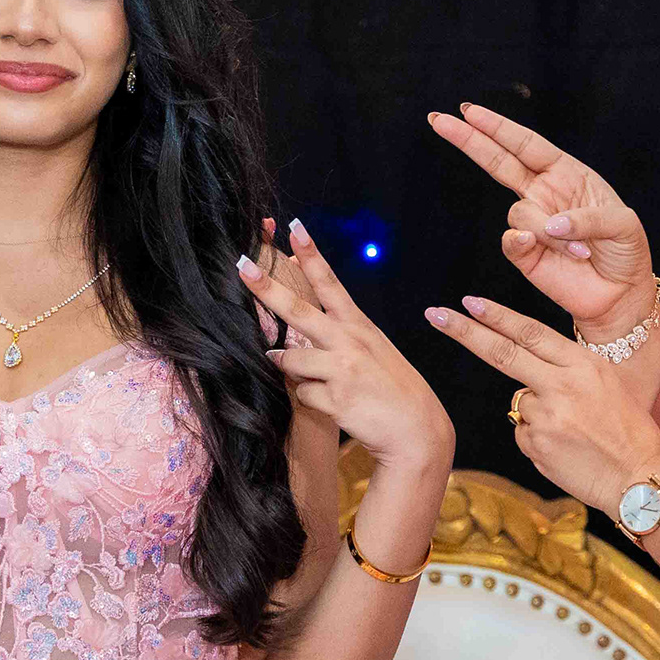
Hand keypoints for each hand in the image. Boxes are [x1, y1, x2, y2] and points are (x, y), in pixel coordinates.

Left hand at [241, 220, 450, 478]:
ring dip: (295, 371)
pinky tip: (338, 407)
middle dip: (266, 288)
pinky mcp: (336, 397)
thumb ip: (336, 341)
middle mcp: (349, 341)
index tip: (294, 227)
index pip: (330, 283)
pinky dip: (313, 401)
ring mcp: (342, 368)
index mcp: (359, 326)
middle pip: (297, 309)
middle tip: (241, 266)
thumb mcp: (372, 354)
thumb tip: (292, 342)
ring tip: (327, 383)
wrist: (417, 431)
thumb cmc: (392, 392)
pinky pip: (302, 394)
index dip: (311, 254)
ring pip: (290, 360)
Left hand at [425, 292, 659, 519]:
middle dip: (465, 332)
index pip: (531, 333)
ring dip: (537, 413)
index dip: (497, 316)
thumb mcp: (606, 383)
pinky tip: (565, 449)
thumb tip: (526, 368)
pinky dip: (538, 439)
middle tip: (435, 314)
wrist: (640, 478)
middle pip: (502, 353)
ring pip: (519, 403)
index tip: (469, 303)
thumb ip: (566, 369)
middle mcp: (562, 386)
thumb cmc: (627, 430)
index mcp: (583, 364)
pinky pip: (523, 433)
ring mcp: (546, 416)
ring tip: (572, 431)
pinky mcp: (536, 445)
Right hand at [427, 103, 658, 338]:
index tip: (470, 111)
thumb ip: (588, 218)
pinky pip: (512, 241)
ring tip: (581, 250)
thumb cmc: (626, 252)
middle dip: (469, 140)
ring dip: (548, 231)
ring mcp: (532, 223)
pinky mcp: (525, 254)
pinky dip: (528, 243)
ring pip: (519, 213)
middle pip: (498, 161)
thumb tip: (551, 225)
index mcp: (567, 175)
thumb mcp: (623, 224)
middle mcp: (544, 194)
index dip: (498, 128)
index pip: (526, 145)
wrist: (622, 295)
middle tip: (440, 120)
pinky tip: (544, 247)